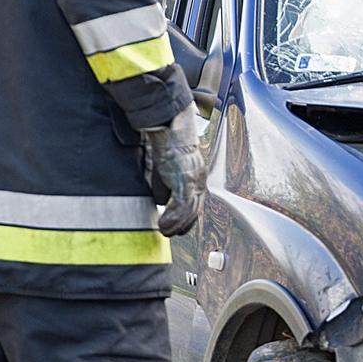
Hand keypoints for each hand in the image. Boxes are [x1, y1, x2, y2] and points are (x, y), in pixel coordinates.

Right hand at [141, 107, 205, 236]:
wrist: (170, 128)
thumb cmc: (168, 145)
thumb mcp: (165, 170)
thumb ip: (166, 187)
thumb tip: (162, 203)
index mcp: (197, 177)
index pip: (196, 204)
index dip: (188, 218)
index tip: (179, 228)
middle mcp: (200, 180)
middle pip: (195, 210)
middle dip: (183, 225)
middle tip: (170, 233)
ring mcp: (195, 181)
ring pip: (189, 211)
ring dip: (175, 224)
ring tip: (164, 231)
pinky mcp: (187, 180)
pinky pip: (182, 205)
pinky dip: (172, 217)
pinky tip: (163, 224)